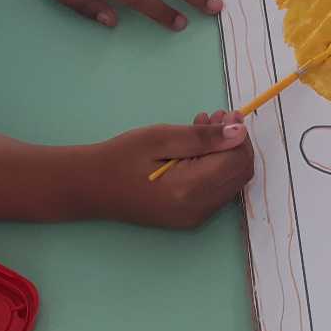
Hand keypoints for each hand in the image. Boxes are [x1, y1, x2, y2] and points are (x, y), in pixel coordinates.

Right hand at [99, 112, 253, 228]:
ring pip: (231, 182)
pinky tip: (196, 148)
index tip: (228, 113)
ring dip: (225, 153)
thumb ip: (203, 137)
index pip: (237, 161)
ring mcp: (194, 217)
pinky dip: (215, 167)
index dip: (239, 136)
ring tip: (204, 127)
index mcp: (190, 190)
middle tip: (217, 117)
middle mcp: (198, 210)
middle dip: (235, 143)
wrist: (91, 188)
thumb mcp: (160, 138)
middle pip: (239, 174)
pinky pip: (216, 191)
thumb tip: (239, 132)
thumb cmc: (121, 158)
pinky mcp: (189, 218)